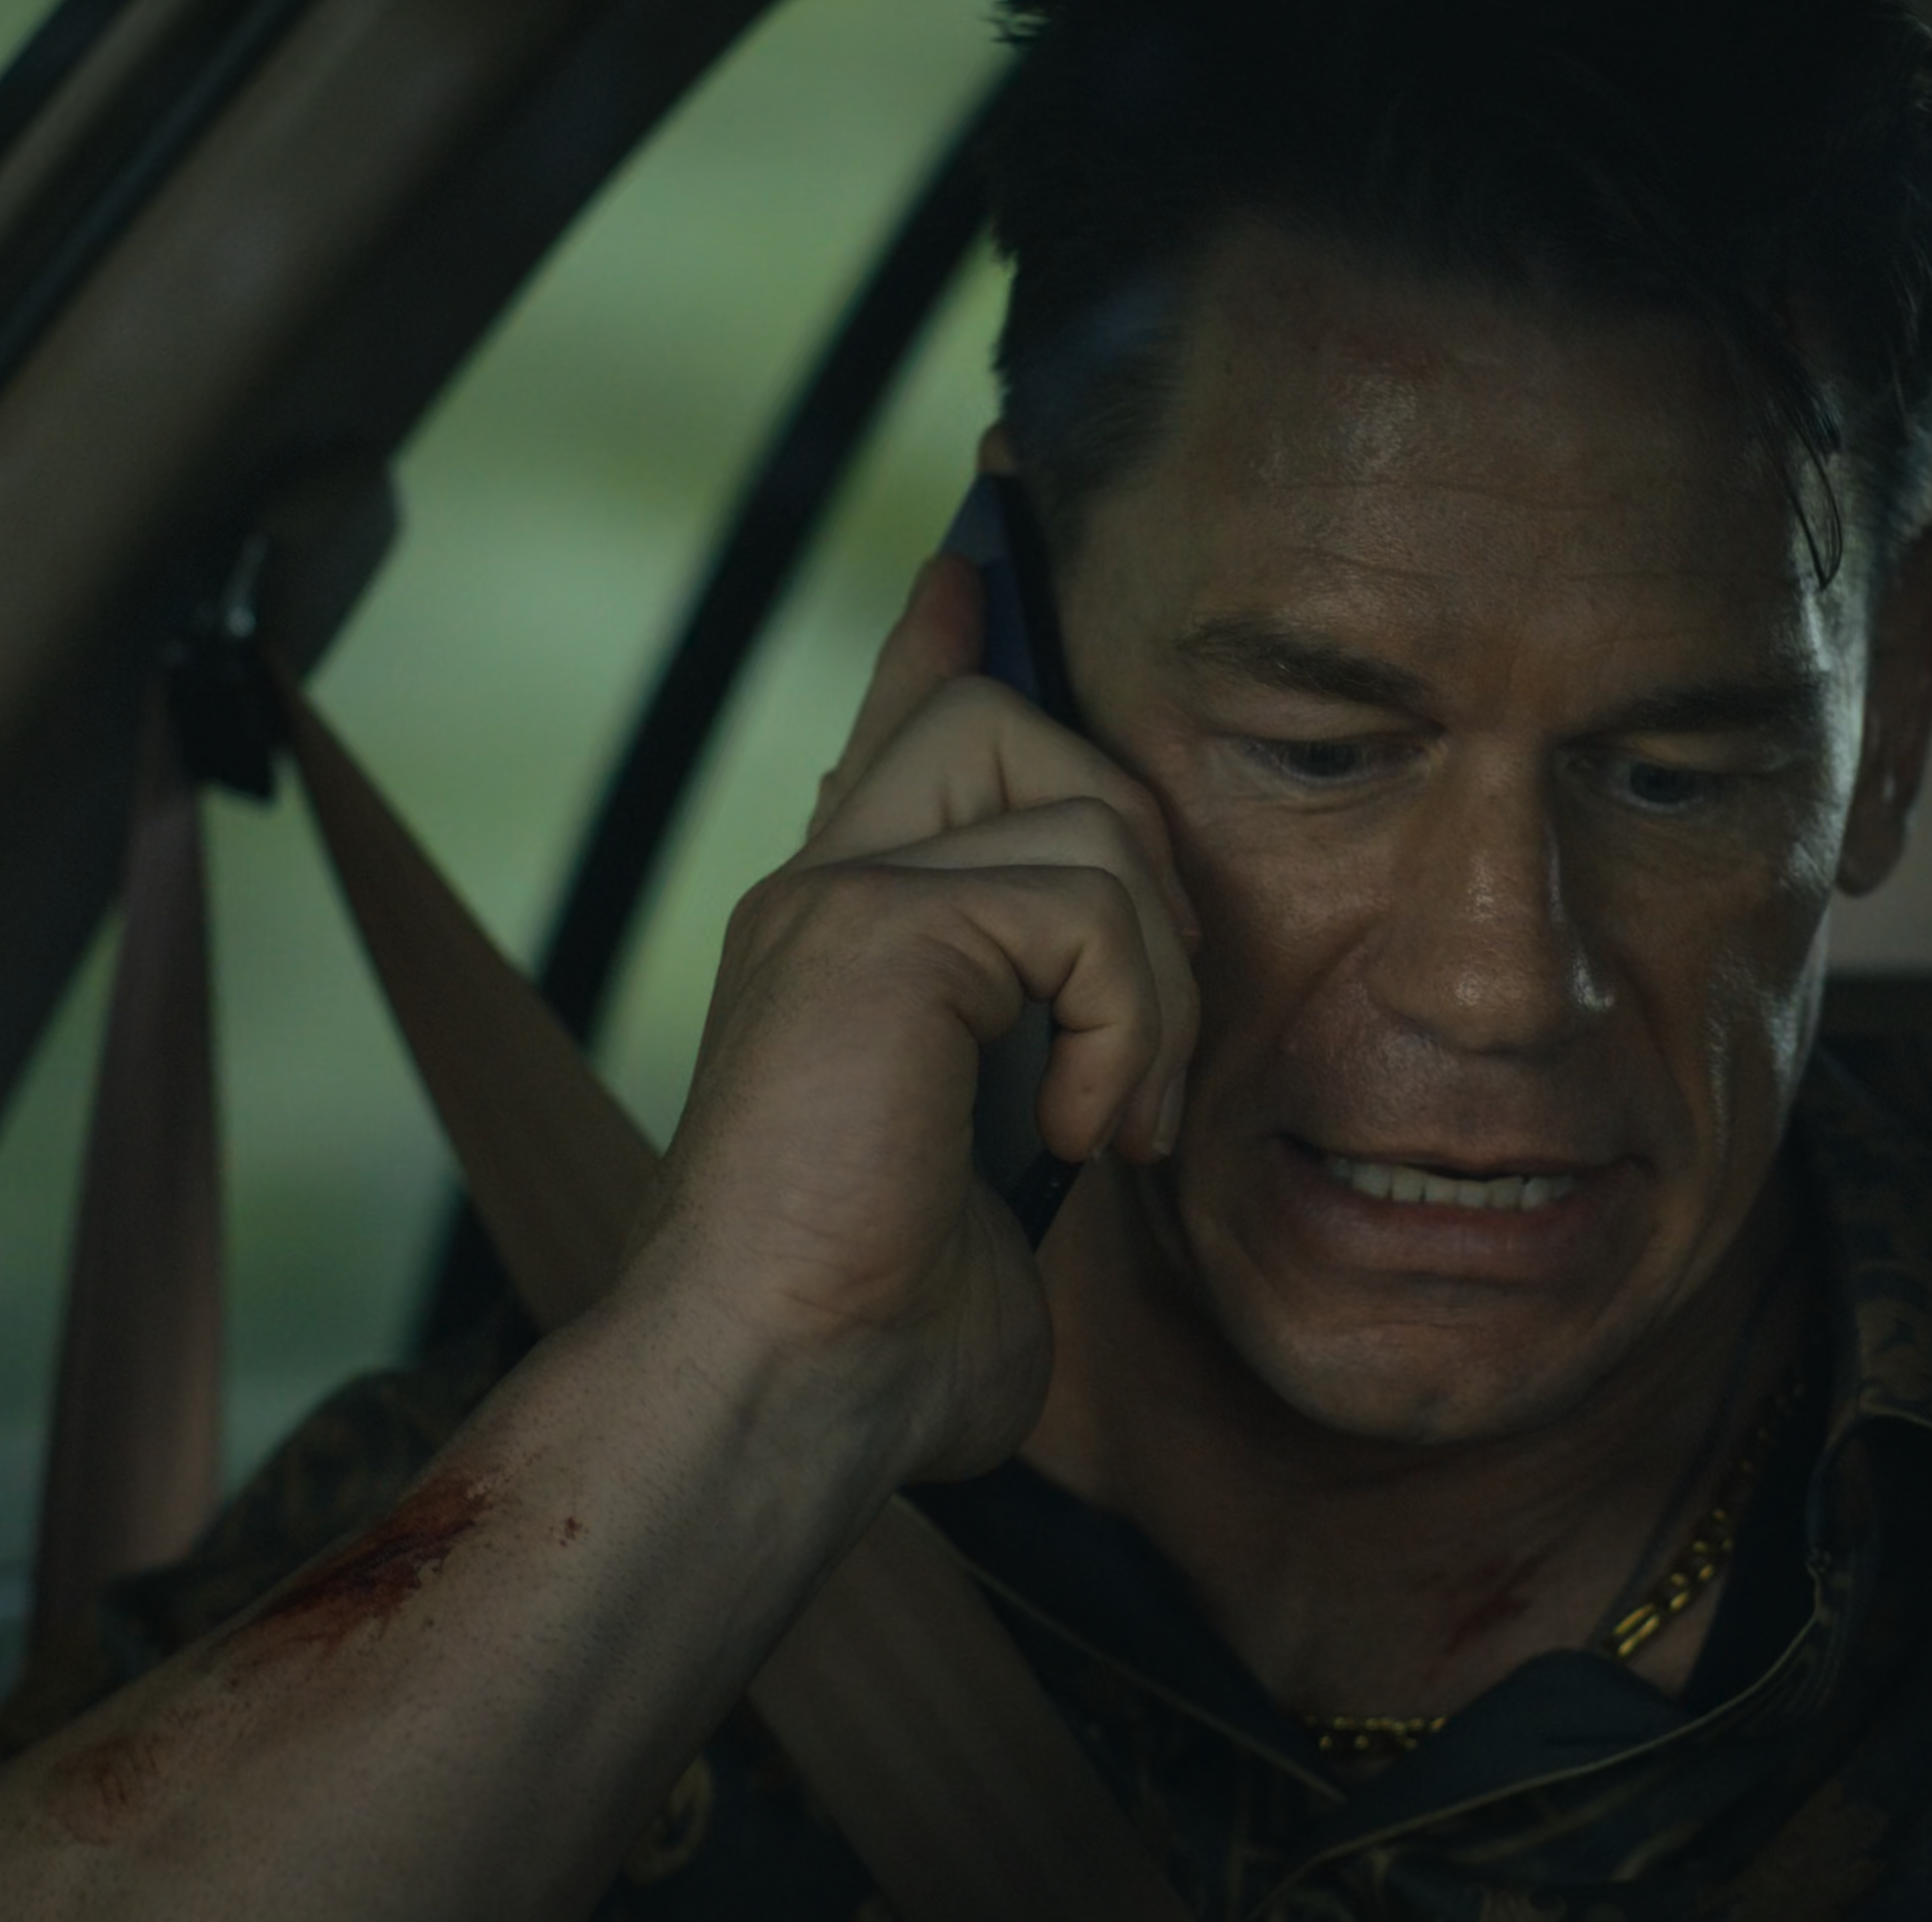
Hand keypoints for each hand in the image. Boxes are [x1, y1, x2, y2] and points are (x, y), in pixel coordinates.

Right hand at [631, 555, 1200, 1483]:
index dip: (949, 627)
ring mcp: (838, 896)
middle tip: (1146, 1035)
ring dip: (1154, 975)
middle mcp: (825, 888)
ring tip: (1119, 1115)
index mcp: (845, 935)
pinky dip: (1126, 1023)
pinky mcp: (872, 929)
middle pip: (1007, 716)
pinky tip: (1085, 1128)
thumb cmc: (877, 1343)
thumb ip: (1030, 1102)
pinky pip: (1085, 903)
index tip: (982, 534)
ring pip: (1082, 805)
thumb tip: (1100, 1129)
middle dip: (1135, 851)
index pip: (900, 723)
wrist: (777, 1397)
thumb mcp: (986, 1196)